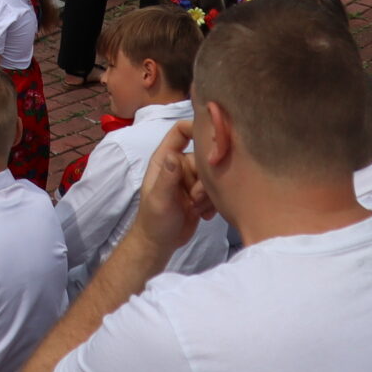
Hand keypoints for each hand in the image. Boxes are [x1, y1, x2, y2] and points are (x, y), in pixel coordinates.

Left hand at [130, 126, 213, 260]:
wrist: (160, 244)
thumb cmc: (154, 220)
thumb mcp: (160, 198)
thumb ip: (168, 177)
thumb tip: (173, 154)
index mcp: (165, 160)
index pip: (180, 132)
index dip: (195, 127)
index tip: (213, 136)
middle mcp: (179, 166)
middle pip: (203, 157)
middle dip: (205, 178)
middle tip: (196, 197)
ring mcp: (191, 180)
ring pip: (212, 176)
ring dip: (208, 194)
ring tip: (196, 208)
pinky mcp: (201, 194)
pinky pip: (216, 190)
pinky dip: (212, 203)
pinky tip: (203, 215)